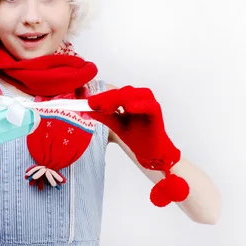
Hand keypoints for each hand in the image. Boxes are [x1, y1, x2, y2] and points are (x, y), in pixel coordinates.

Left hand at [87, 86, 188, 205]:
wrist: (151, 153)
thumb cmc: (137, 137)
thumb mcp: (116, 126)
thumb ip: (104, 117)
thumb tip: (88, 110)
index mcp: (130, 100)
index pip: (114, 93)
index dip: (101, 96)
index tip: (89, 103)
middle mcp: (140, 99)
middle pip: (124, 91)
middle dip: (108, 97)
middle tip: (95, 105)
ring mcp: (149, 105)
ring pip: (136, 94)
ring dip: (121, 98)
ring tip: (109, 108)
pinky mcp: (157, 114)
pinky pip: (150, 106)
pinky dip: (140, 105)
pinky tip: (129, 108)